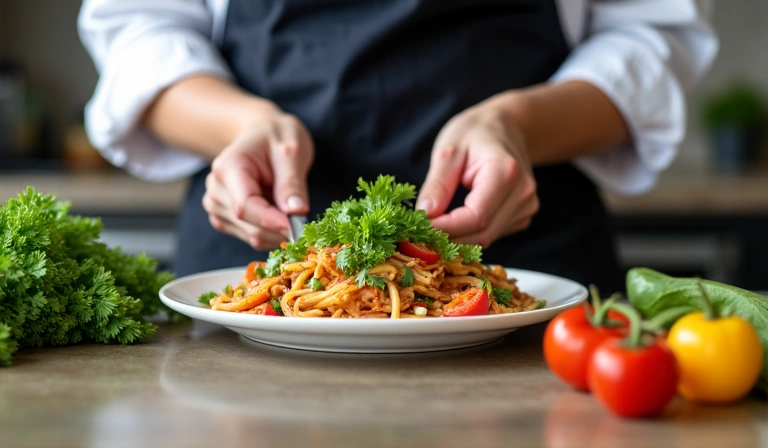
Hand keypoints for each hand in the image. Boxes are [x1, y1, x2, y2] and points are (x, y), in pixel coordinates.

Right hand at [202, 105, 313, 249]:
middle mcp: (216, 189)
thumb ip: (292, 182)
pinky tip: (280, 213)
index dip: (272, 221)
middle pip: (249, 224)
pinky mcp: (225, 219)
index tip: (298, 229)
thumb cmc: (276, 136)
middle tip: (307, 218)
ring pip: (253, 236)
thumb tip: (296, 212)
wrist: (263, 135)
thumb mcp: (292, 150)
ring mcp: (217, 206)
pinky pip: (254, 237)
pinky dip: (273, 233)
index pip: (245, 205)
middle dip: (281, 228)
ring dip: (278, 230)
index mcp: (228, 167)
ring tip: (289, 204)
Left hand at [417, 98, 538, 247]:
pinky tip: (456, 220)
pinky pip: (493, 234)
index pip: (476, 217)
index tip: (419, 227)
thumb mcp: (448, 150)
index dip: (446, 229)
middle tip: (420, 233)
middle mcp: (522, 193)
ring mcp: (527, 205)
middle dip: (449, 238)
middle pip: (483, 233)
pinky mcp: (523, 214)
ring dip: (458, 239)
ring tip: (434, 226)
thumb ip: (437, 184)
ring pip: (487, 238)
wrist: (507, 126)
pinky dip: (470, 234)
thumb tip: (425, 215)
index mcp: (505, 172)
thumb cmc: (475, 132)